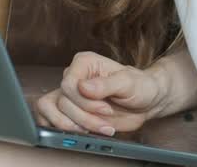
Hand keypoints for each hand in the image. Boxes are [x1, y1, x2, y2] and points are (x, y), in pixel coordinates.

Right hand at [33, 51, 167, 136]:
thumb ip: (106, 84)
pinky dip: (66, 131)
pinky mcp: (69, 112)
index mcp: (84, 63)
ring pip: (53, 113)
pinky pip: (50, 121)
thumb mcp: (128, 82)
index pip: (68, 84)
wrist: (145, 101)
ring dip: (75, 126)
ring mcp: (70, 96)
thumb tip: (83, 87)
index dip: (84, 101)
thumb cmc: (139, 86)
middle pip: (62, 102)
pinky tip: (85, 132)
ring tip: (97, 128)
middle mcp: (73, 78)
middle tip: (105, 121)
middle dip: (84, 117)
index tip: (105, 109)